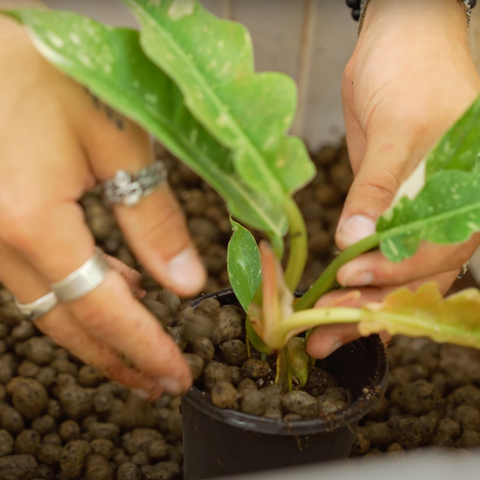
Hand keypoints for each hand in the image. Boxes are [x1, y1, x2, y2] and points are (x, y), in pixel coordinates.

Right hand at [0, 17, 206, 398]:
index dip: (144, 348)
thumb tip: (185, 283)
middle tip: (161, 381)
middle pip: (67, 324)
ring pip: (48, 308)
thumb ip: (152, 218)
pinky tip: (113, 289)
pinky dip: (78, 295)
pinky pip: (36, 279)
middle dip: (119, 359)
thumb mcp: (118, 143)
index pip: (102, 309)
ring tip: (145, 348)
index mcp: (32, 221)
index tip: (178, 376)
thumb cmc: (50, 76)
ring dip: (98, 332)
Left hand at [307, 0, 479, 358]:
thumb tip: (357, 240)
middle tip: (326, 333)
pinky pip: (374, 253)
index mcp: (470, 196)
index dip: (394, 271)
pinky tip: (337, 307)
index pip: (438, 251)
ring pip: (392, 273)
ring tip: (322, 334)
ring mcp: (414, 213)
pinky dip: (356, 281)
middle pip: (413, 275)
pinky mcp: (385, 208)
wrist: (397, 41)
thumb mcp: (399, 127)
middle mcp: (446, 213)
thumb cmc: (414, 70)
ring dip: (359, 306)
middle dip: (370, 306)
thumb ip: (379, 187)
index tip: (352, 279)